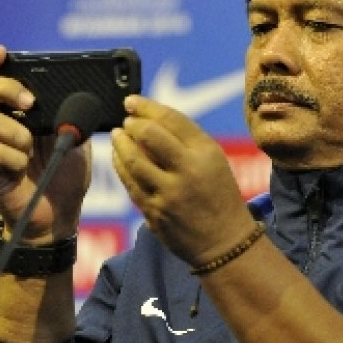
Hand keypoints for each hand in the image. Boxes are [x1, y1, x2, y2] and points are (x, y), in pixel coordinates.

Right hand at [0, 45, 90, 242]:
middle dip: (7, 90)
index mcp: (20, 111)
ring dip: (17, 132)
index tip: (3, 53)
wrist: (60, 214)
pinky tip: (24, 167)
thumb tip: (88, 91)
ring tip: (32, 147)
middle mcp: (1, 124)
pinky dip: (13, 158)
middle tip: (31, 102)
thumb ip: (75, 112)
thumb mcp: (76, 135)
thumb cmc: (65, 172)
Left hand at [111, 95, 254, 265]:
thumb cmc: (218, 195)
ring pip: (134, 159)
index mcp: (206, 152)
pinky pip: (130, 183)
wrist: (224, 241)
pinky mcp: (154, 212)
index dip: (146, 106)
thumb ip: (186, 140)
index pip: (172, 119)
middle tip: (126, 120)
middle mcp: (188, 170)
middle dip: (132, 123)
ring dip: (121, 143)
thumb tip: (148, 118)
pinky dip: (120, 166)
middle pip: (150, 135)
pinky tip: (118, 157)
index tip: (131, 101)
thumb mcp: (214, 161)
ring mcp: (169, 193)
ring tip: (118, 134)